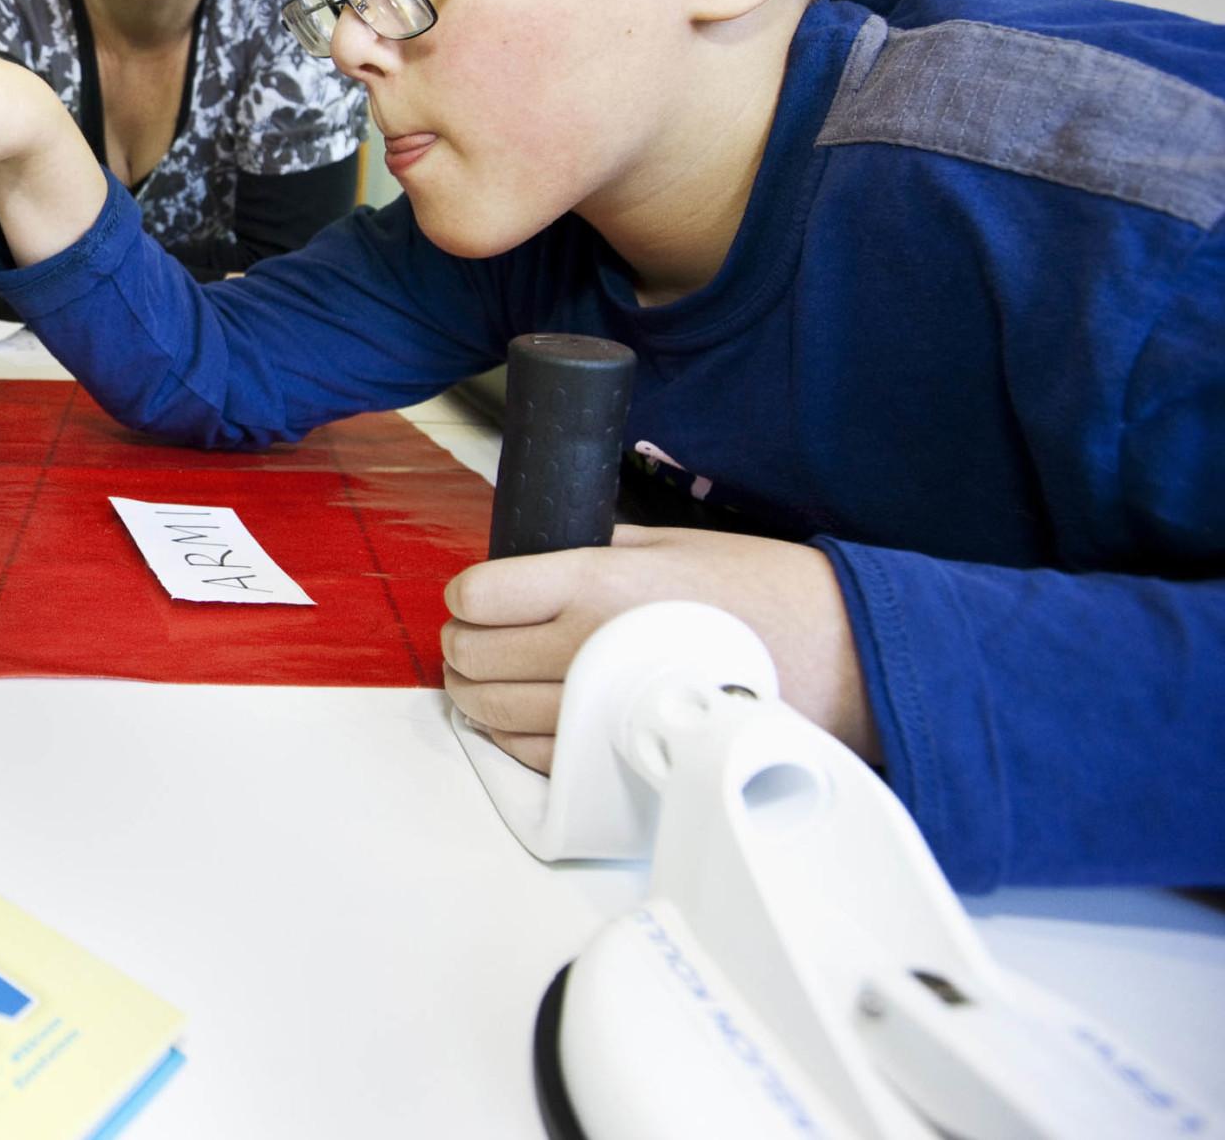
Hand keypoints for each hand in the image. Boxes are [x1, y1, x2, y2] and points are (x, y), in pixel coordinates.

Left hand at [439, 524, 876, 772]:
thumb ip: (592, 547)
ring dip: (473, 693)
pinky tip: (520, 717)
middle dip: (462, 644)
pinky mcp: (616, 757)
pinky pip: (530, 756)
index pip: (481, 593)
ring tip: (485, 677)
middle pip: (473, 654)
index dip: (467, 595)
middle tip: (472, 635)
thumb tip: (531, 558)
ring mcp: (597, 709)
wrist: (836, 657)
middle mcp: (588, 646)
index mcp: (597, 582)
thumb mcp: (671, 541)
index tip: (476, 596)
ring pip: (489, 710)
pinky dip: (508, 737)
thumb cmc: (762, 592)